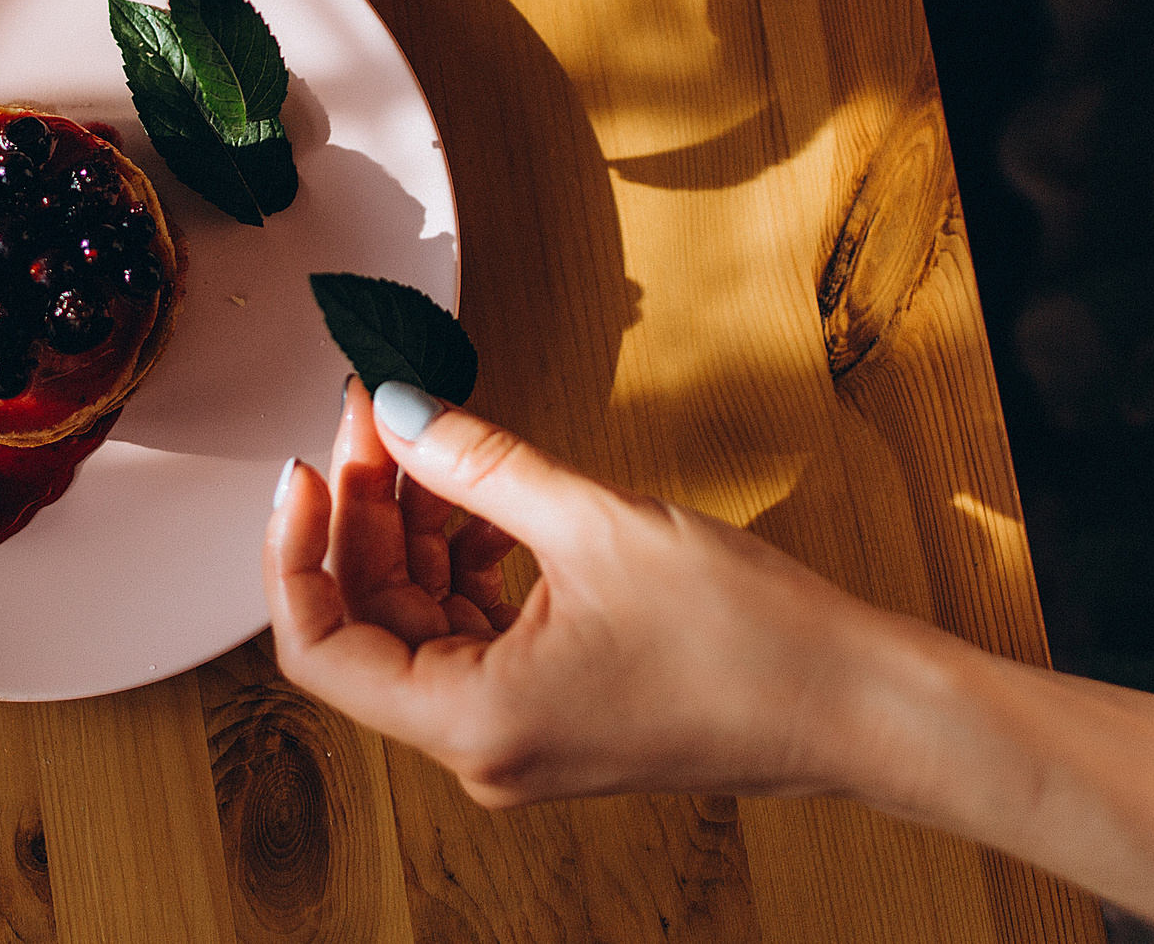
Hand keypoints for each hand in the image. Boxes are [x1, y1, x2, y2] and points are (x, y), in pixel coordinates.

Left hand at [266, 380, 903, 806]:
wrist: (859, 703)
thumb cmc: (751, 641)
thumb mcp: (594, 524)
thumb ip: (478, 464)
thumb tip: (397, 409)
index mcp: (473, 722)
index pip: (318, 650)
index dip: (294, 551)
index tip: (306, 466)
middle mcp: (482, 745)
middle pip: (370, 622)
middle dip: (366, 511)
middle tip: (377, 411)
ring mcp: (516, 732)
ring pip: (420, 620)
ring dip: (415, 526)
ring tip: (428, 435)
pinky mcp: (553, 707)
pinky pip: (473, 627)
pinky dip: (465, 557)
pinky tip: (482, 492)